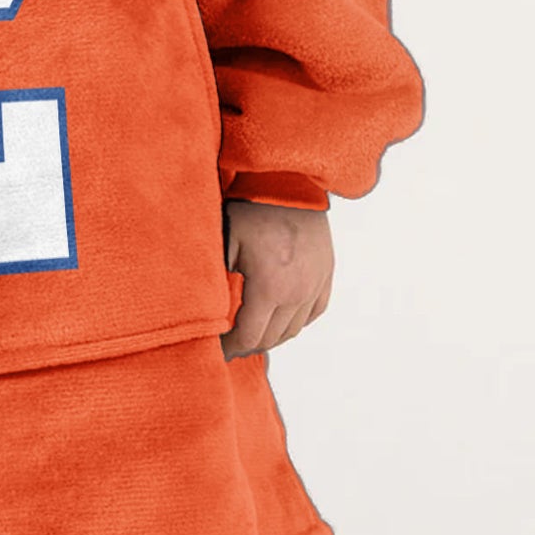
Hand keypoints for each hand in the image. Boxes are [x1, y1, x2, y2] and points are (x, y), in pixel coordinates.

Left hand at [220, 199, 332, 357]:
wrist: (289, 183)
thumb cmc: (251, 209)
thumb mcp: (225, 243)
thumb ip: (219, 281)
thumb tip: (209, 311)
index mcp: (270, 288)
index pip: (249, 336)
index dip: (231, 348)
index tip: (218, 350)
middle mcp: (297, 293)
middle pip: (271, 338)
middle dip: (249, 345)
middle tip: (231, 344)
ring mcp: (315, 285)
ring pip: (293, 329)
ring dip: (271, 336)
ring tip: (252, 333)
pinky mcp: (326, 274)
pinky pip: (313, 312)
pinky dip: (295, 321)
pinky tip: (280, 318)